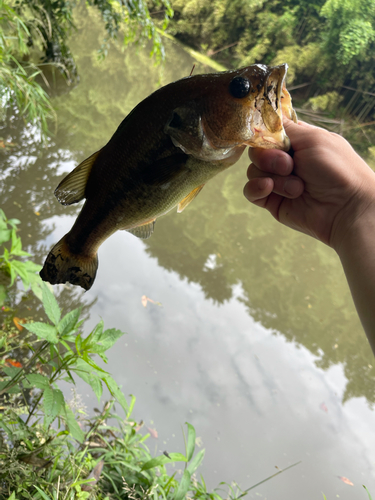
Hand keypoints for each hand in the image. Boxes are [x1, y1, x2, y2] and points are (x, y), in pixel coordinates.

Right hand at [243, 119, 374, 251]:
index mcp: (297, 141)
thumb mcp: (312, 138)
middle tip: (289, 166)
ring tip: (296, 187)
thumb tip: (263, 117)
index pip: (269, 132)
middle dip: (269, 157)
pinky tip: (269, 189)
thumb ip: (285, 128)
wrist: (344, 207)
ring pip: (254, 171)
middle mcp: (285, 160)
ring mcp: (277, 181)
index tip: (268, 137)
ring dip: (274, 177)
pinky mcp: (272, 200)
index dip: (265, 134)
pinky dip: (256, 188)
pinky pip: (250, 191)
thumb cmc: (336, 169)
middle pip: (257, 151)